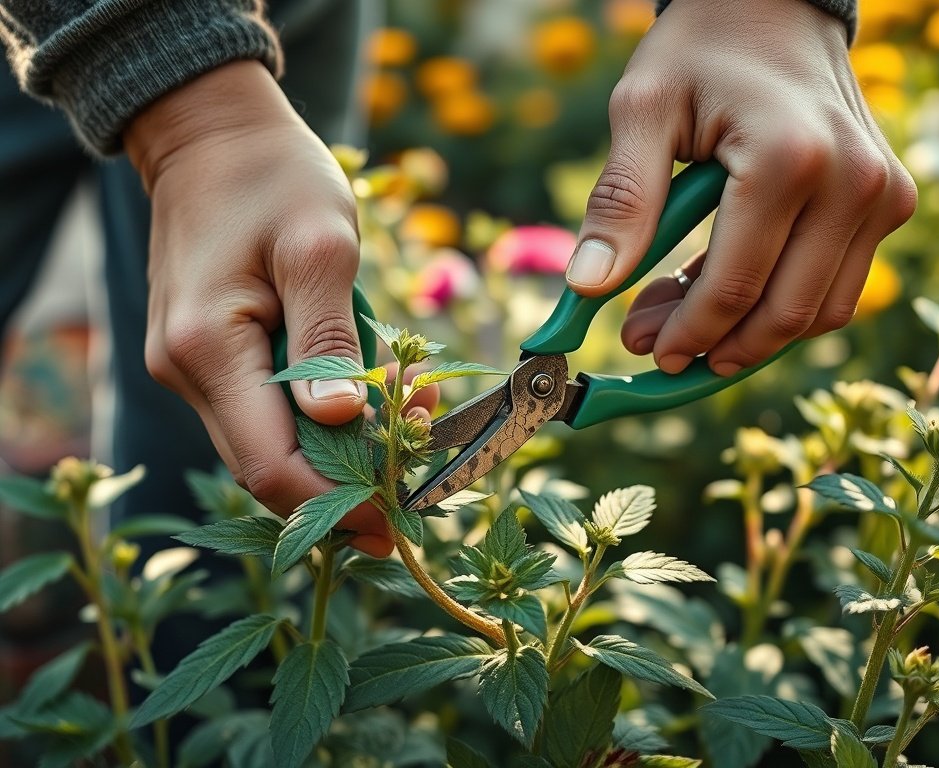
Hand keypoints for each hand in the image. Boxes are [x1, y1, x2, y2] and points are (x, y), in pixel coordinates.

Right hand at [125, 61, 382, 548]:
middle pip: (266, 466)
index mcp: (207, 347)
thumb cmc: (273, 176)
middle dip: (347, 480)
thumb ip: (328, 339)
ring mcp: (192, 367)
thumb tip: (340, 421)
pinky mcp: (209, 356)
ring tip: (411, 417)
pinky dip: (319, 415)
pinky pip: (264, 408)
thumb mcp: (320, 246)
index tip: (396, 521)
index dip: (334, 505)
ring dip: (339, 447)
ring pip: (268, 441)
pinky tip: (371, 395)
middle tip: (419, 467)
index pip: (269, 464)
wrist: (213, 134)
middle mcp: (184, 370)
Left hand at [565, 0, 916, 374]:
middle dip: (717, 347)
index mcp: (789, 160)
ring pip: (820, 313)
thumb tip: (589, 288)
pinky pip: (838, 288)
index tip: (643, 348)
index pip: (736, 287)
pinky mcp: (890, 202)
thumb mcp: (642, 110)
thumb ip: (620, 201)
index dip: (687, 334)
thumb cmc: (700, 51)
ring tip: (687, 321)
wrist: (772, 6)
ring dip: (753, 337)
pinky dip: (784, 306)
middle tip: (658, 348)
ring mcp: (883, 194)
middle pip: (785, 314)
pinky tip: (728, 292)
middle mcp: (854, 183)